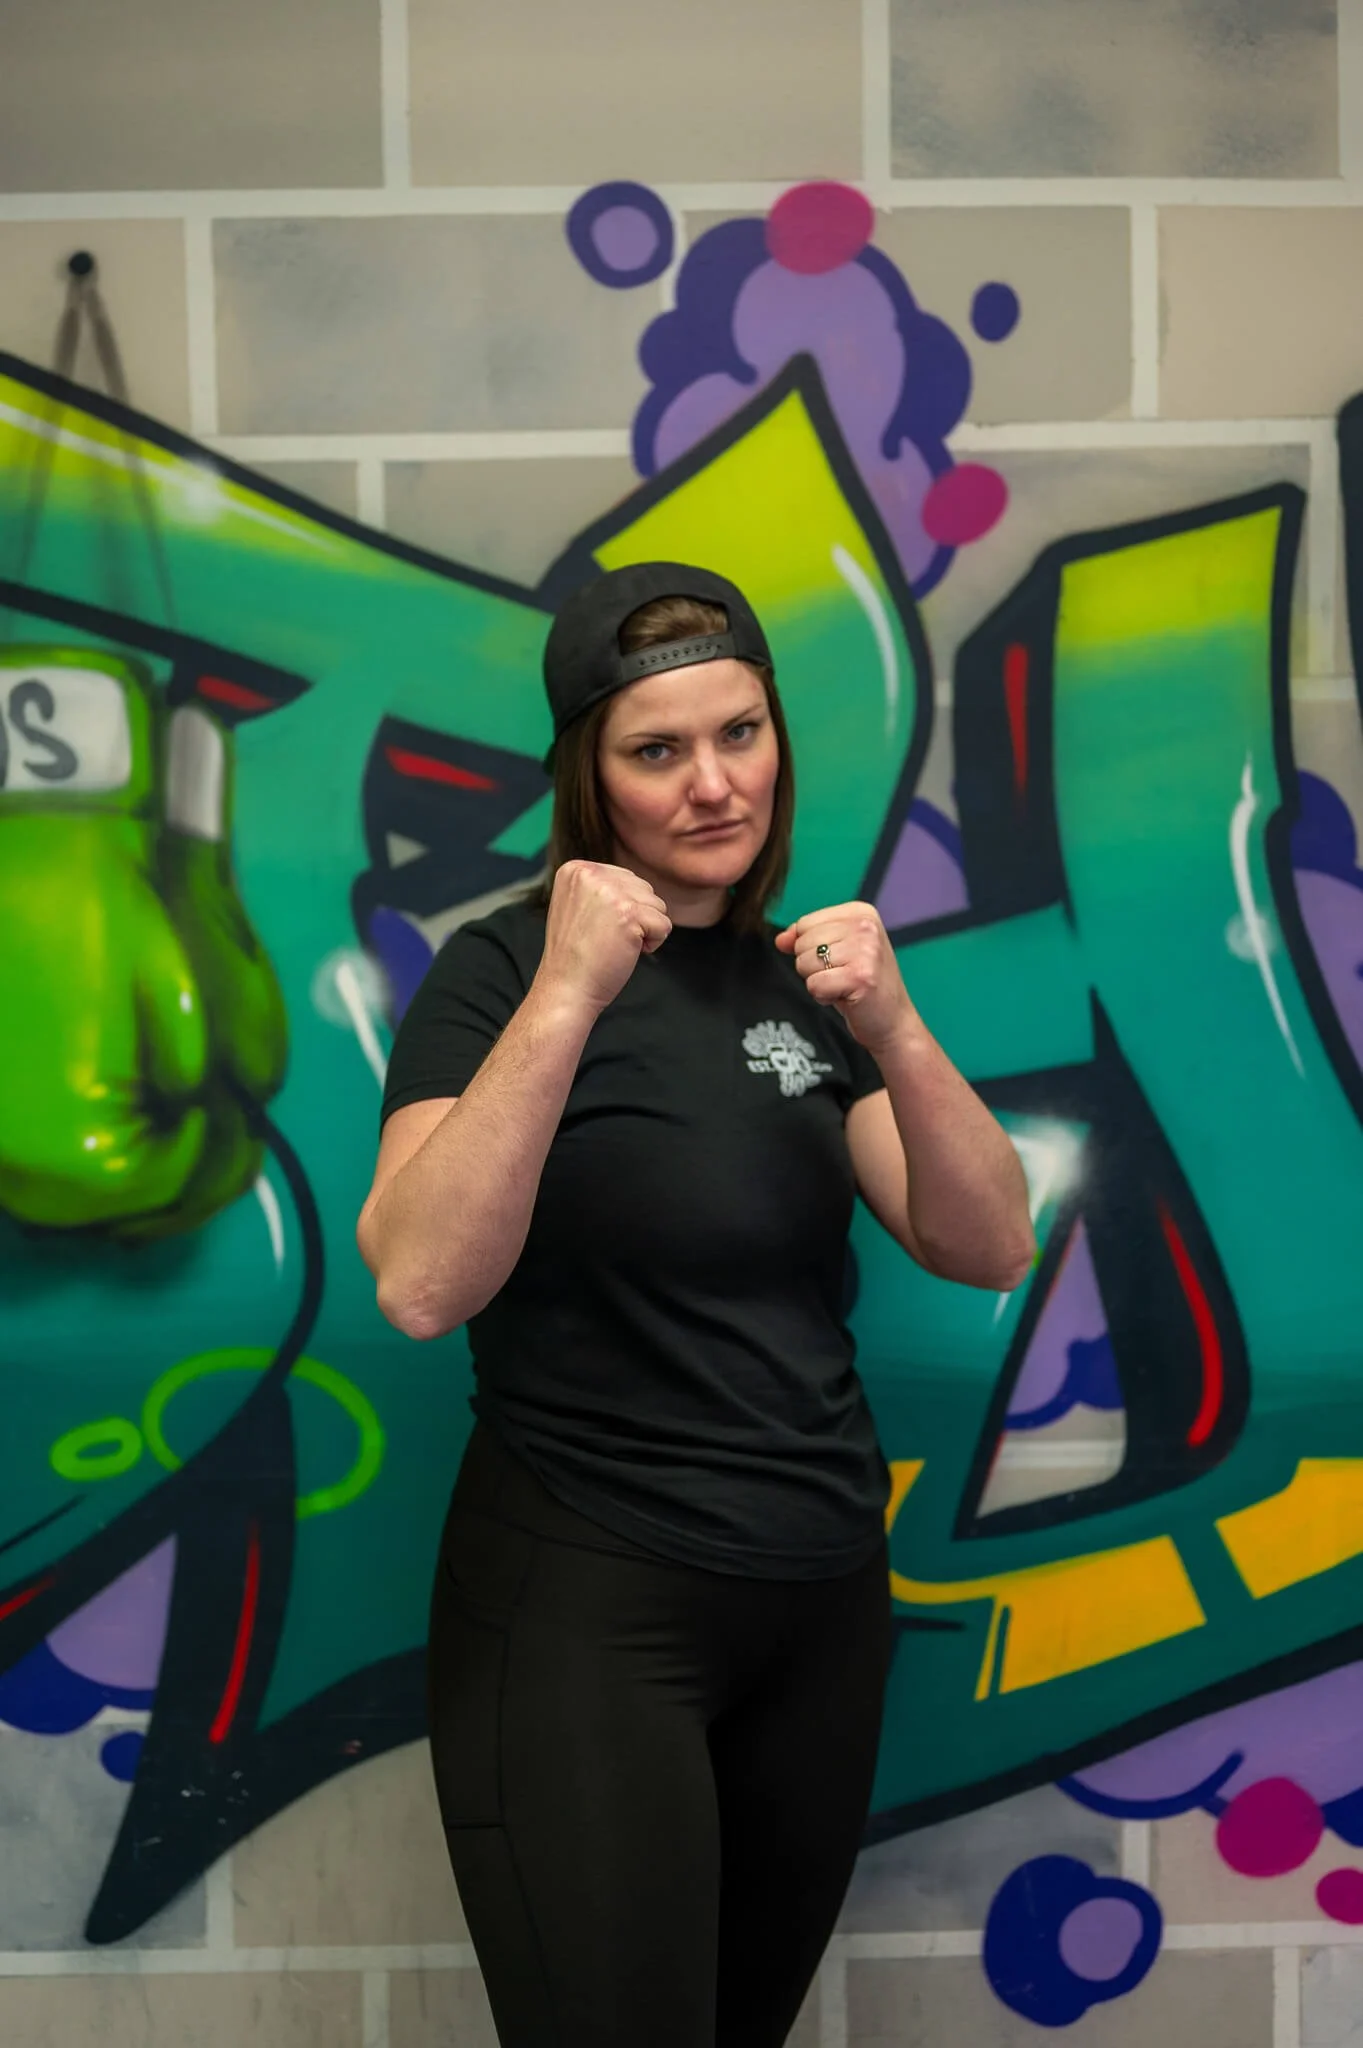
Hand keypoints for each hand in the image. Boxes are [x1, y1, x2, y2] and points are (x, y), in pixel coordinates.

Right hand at [538, 860, 671, 1016]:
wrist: (566, 987)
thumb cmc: (575, 956)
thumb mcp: (578, 906)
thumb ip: (601, 888)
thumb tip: (635, 885)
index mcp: (576, 869)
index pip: (626, 879)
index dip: (621, 909)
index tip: (596, 928)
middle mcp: (591, 874)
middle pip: (644, 888)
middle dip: (636, 917)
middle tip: (606, 939)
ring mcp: (610, 892)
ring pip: (657, 905)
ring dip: (645, 930)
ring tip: (614, 944)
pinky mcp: (629, 913)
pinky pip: (664, 924)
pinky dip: (653, 943)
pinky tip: (626, 952)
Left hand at [775, 901, 915, 1050]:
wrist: (893, 1020)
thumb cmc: (863, 984)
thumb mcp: (836, 952)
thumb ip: (805, 939)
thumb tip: (780, 939)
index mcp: (861, 913)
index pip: (805, 923)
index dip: (810, 948)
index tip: (839, 960)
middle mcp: (866, 926)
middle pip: (802, 942)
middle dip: (813, 966)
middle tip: (842, 976)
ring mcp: (866, 951)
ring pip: (804, 963)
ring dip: (818, 981)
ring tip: (844, 985)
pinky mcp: (860, 977)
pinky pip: (813, 985)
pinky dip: (823, 996)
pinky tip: (846, 997)